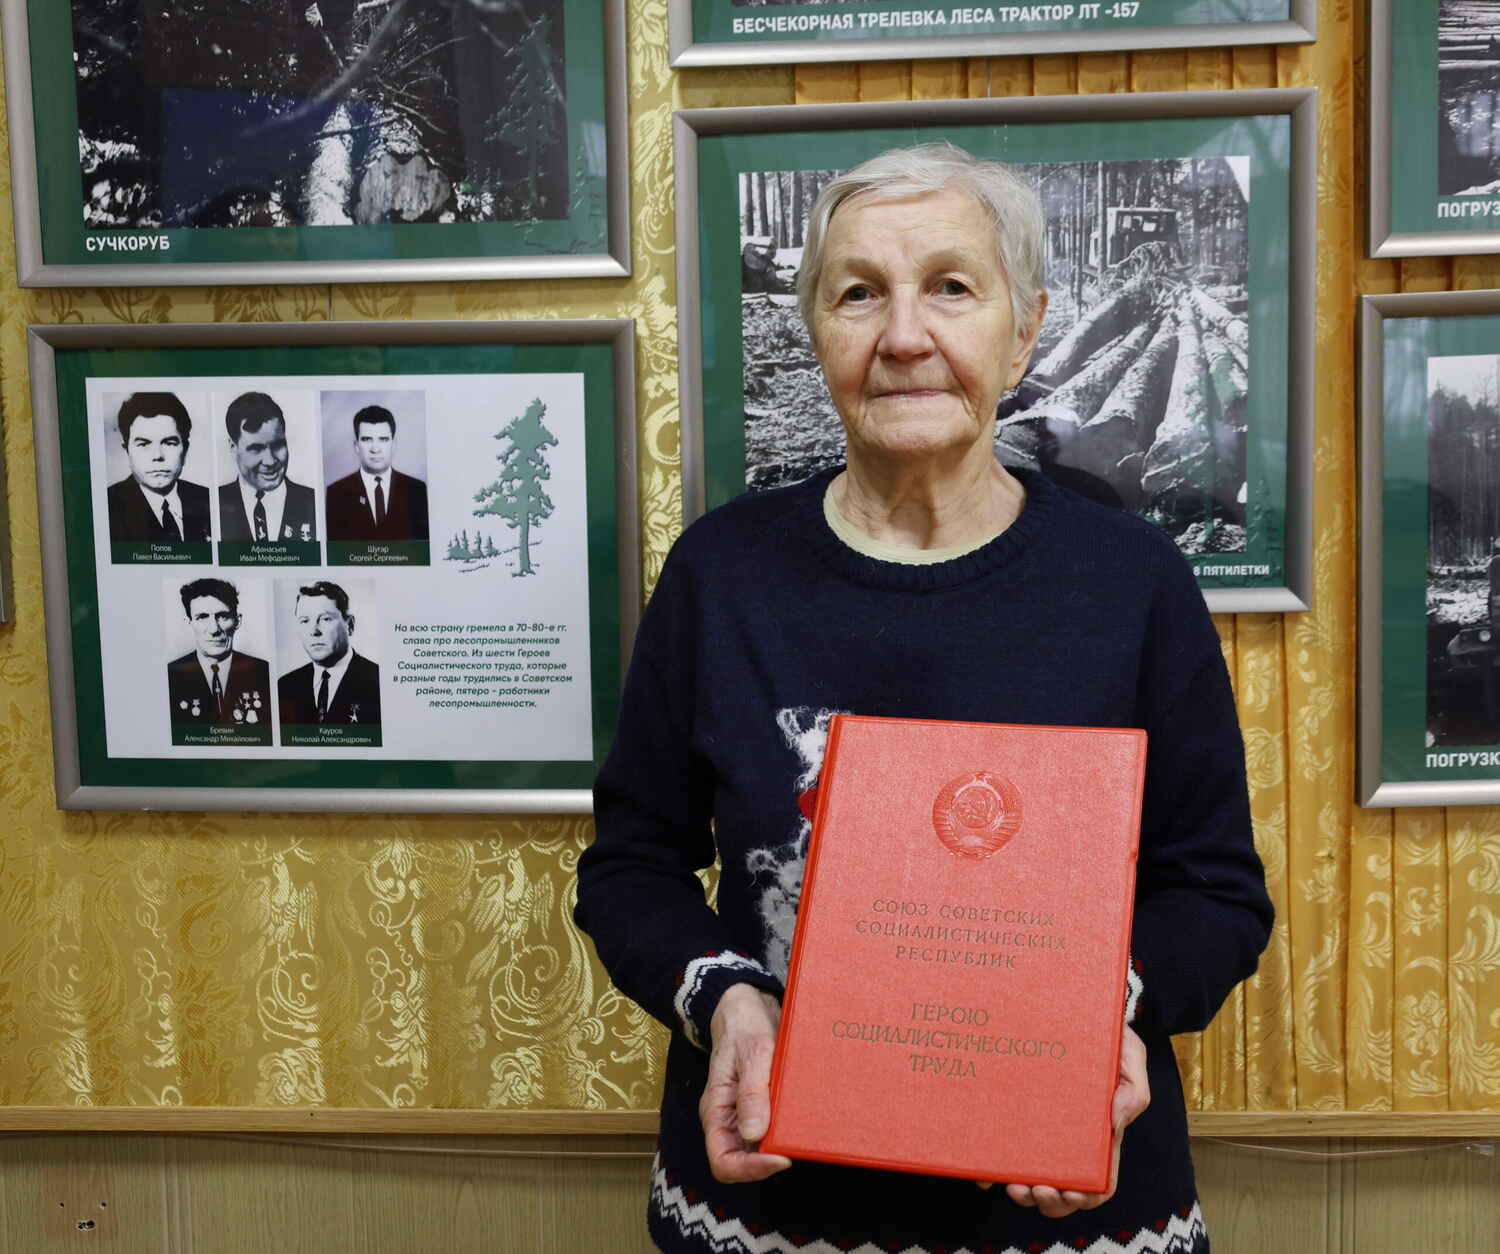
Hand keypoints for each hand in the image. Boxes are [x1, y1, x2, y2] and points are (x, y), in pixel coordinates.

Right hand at [700, 982, 792, 1183]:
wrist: (748, 1005)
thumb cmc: (745, 1026)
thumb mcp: (752, 1052)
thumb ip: (751, 1092)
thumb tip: (754, 1134)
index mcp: (716, 1111)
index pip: (724, 1162)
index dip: (751, 1169)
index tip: (782, 1157)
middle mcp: (728, 1119)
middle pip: (743, 1161)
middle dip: (770, 1160)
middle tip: (799, 1146)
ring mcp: (744, 1114)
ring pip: (760, 1148)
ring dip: (782, 1146)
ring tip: (806, 1134)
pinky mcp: (761, 1106)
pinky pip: (772, 1129)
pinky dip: (788, 1131)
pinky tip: (805, 1121)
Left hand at [986, 1025, 1149, 1215]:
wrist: (1073, 1005)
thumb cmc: (1107, 1033)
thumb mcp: (1129, 1055)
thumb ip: (1133, 1089)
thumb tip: (1115, 1123)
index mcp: (1099, 1133)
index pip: (1098, 1180)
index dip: (1084, 1196)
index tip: (1067, 1191)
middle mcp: (1067, 1137)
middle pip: (1062, 1189)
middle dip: (1048, 1201)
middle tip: (1032, 1189)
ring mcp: (1038, 1127)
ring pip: (1031, 1177)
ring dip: (1022, 1192)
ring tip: (1012, 1185)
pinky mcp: (1013, 1112)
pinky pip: (1001, 1149)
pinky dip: (992, 1168)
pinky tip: (983, 1169)